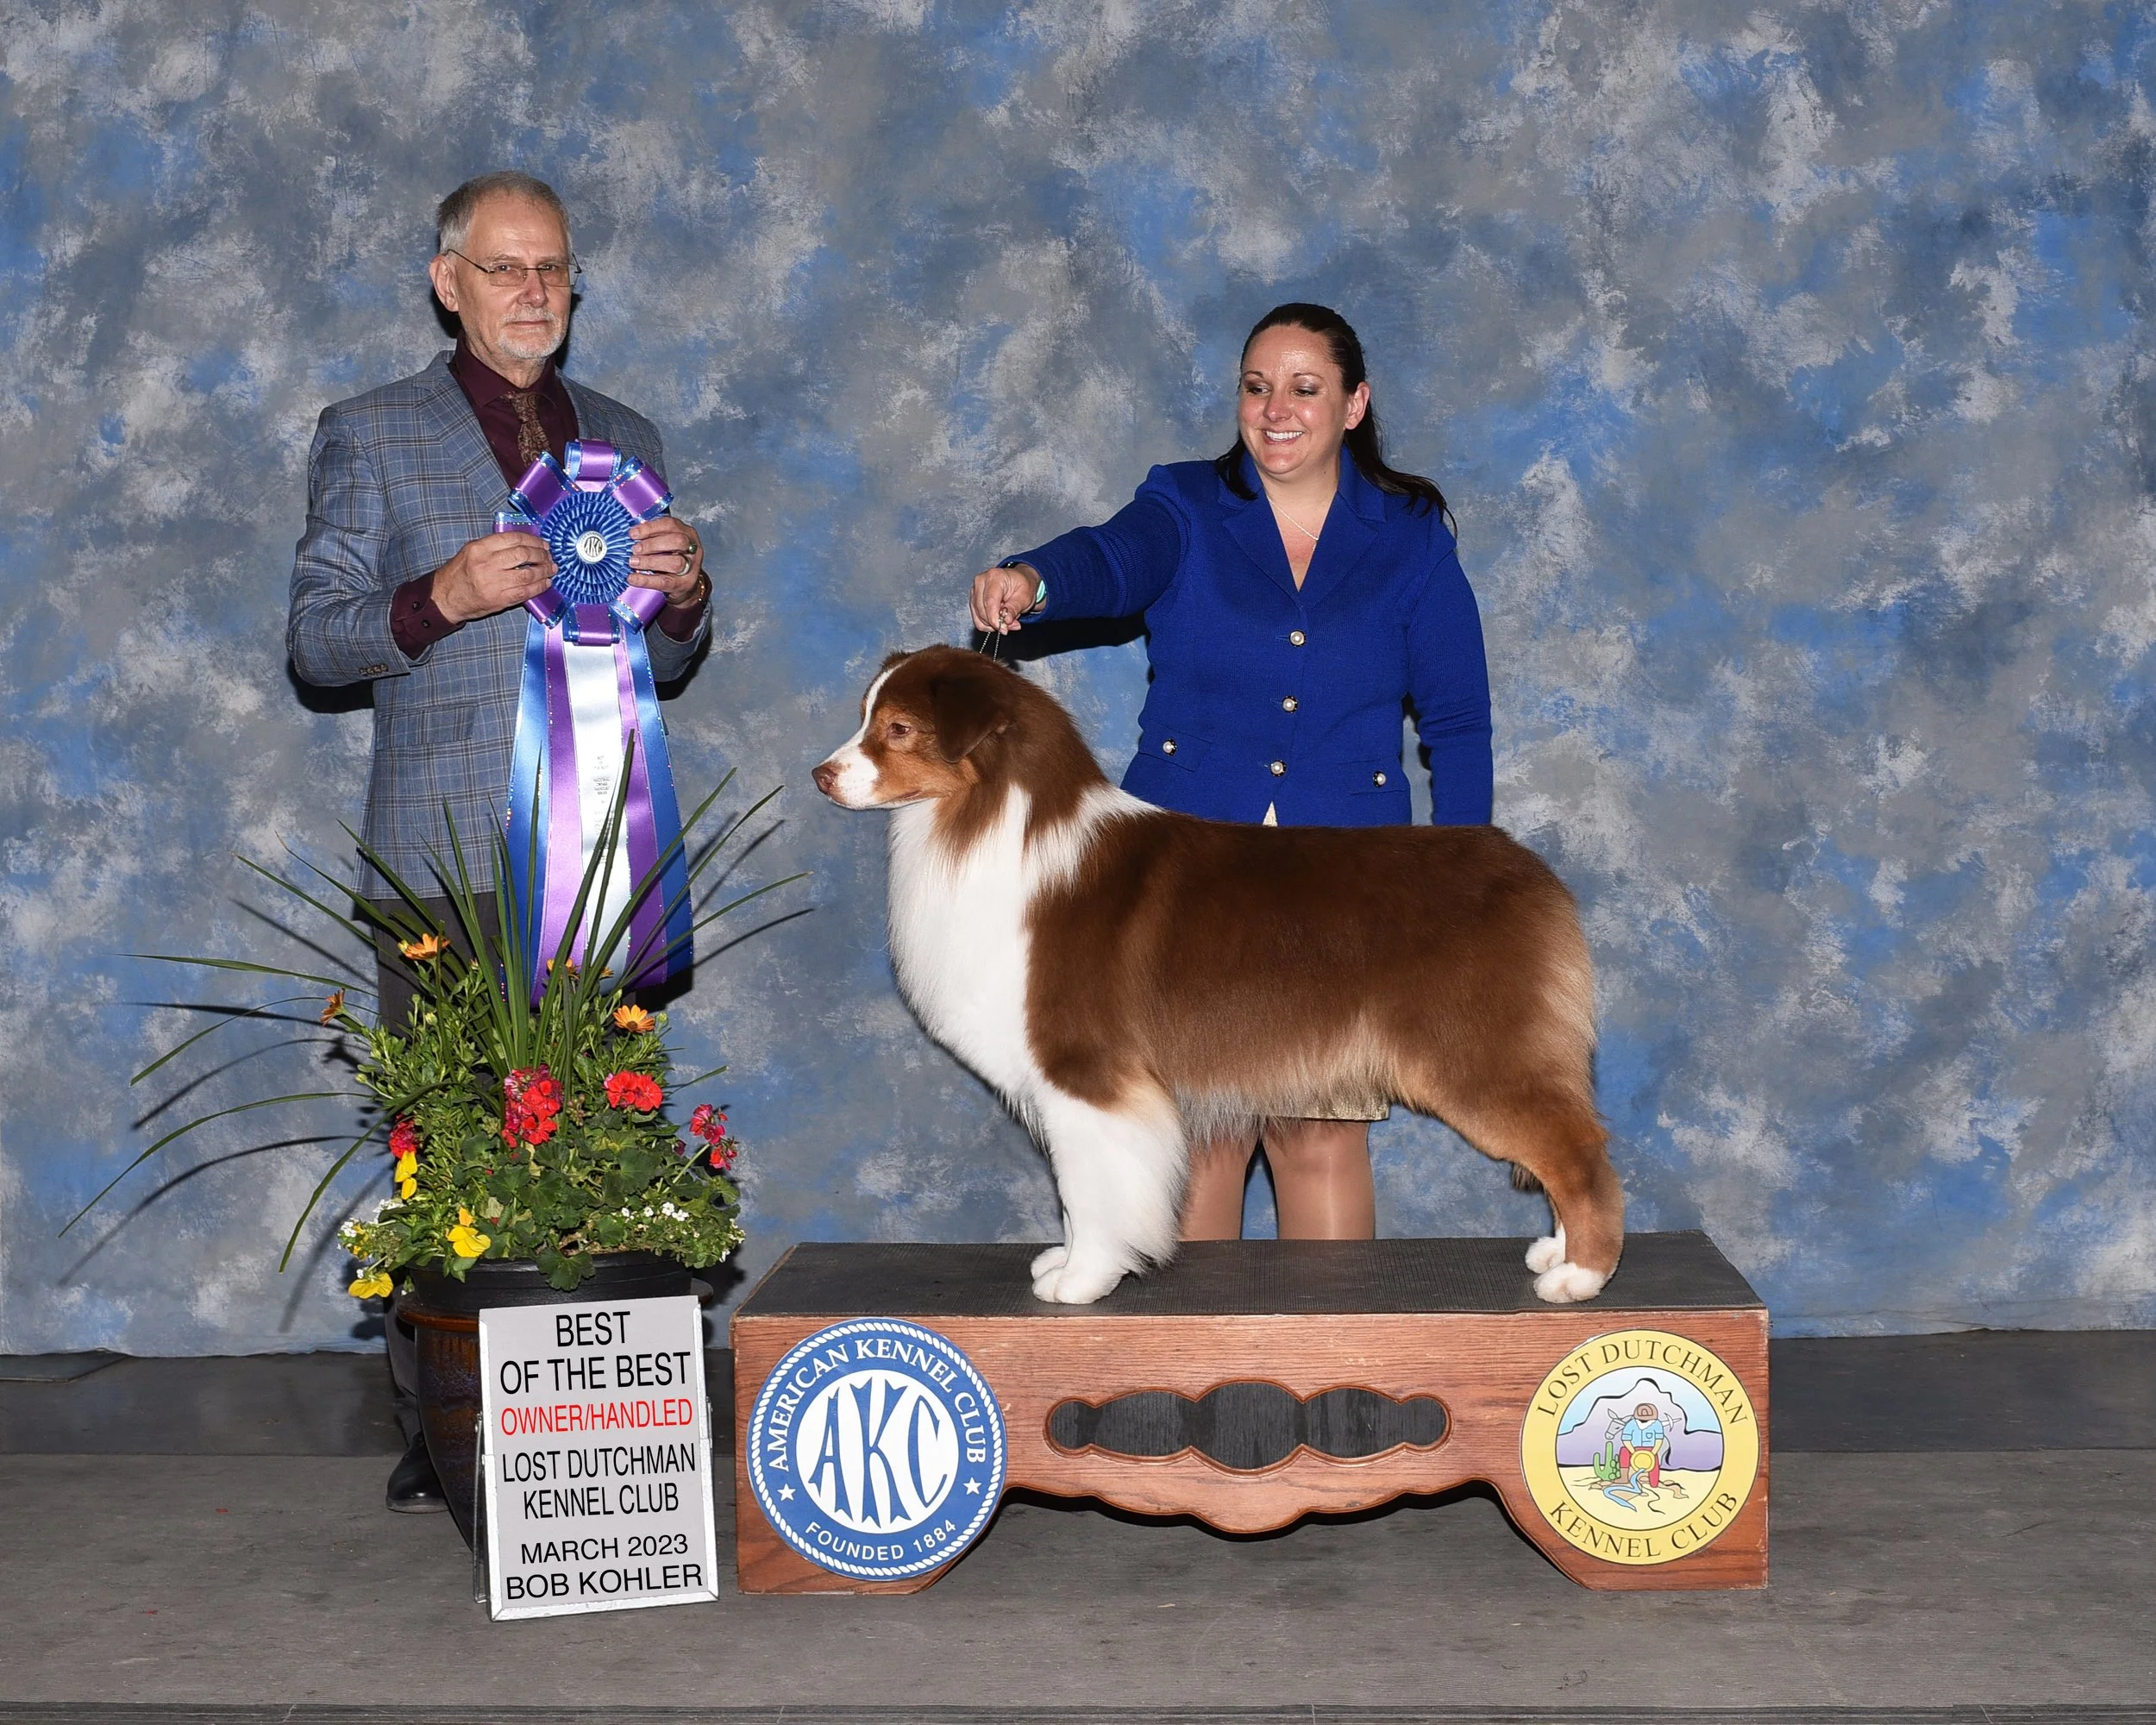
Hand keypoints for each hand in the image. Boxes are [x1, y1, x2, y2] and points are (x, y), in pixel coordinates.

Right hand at [431, 528, 555, 623]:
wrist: (446, 597)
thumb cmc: (459, 572)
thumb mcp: (472, 551)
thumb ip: (495, 545)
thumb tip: (524, 543)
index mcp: (480, 548)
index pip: (513, 538)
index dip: (532, 540)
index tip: (542, 543)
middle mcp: (487, 564)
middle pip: (523, 554)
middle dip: (541, 555)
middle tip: (549, 556)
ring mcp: (494, 583)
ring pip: (528, 574)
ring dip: (544, 571)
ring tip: (551, 568)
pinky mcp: (500, 600)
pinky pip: (526, 592)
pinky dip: (539, 587)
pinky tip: (546, 583)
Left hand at [627, 516, 704, 604]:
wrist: (685, 582)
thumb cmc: (671, 556)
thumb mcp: (665, 541)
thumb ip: (653, 535)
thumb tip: (632, 534)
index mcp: (687, 532)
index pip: (670, 525)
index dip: (650, 528)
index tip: (633, 534)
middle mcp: (692, 548)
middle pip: (677, 541)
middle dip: (652, 544)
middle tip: (634, 549)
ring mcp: (691, 567)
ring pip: (675, 563)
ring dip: (650, 562)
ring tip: (633, 562)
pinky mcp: (684, 584)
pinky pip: (665, 582)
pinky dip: (646, 580)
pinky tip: (633, 578)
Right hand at [969, 562, 1038, 633]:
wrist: (1019, 582)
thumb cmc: (1022, 585)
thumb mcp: (1025, 596)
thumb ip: (1014, 608)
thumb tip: (1005, 621)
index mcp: (994, 577)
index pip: (990, 602)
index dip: (995, 618)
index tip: (1004, 628)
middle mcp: (981, 582)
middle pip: (982, 610)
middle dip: (996, 622)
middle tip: (1011, 624)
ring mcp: (975, 591)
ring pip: (978, 617)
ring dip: (993, 624)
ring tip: (1007, 619)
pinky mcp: (973, 600)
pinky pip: (977, 620)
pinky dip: (988, 624)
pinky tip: (998, 619)